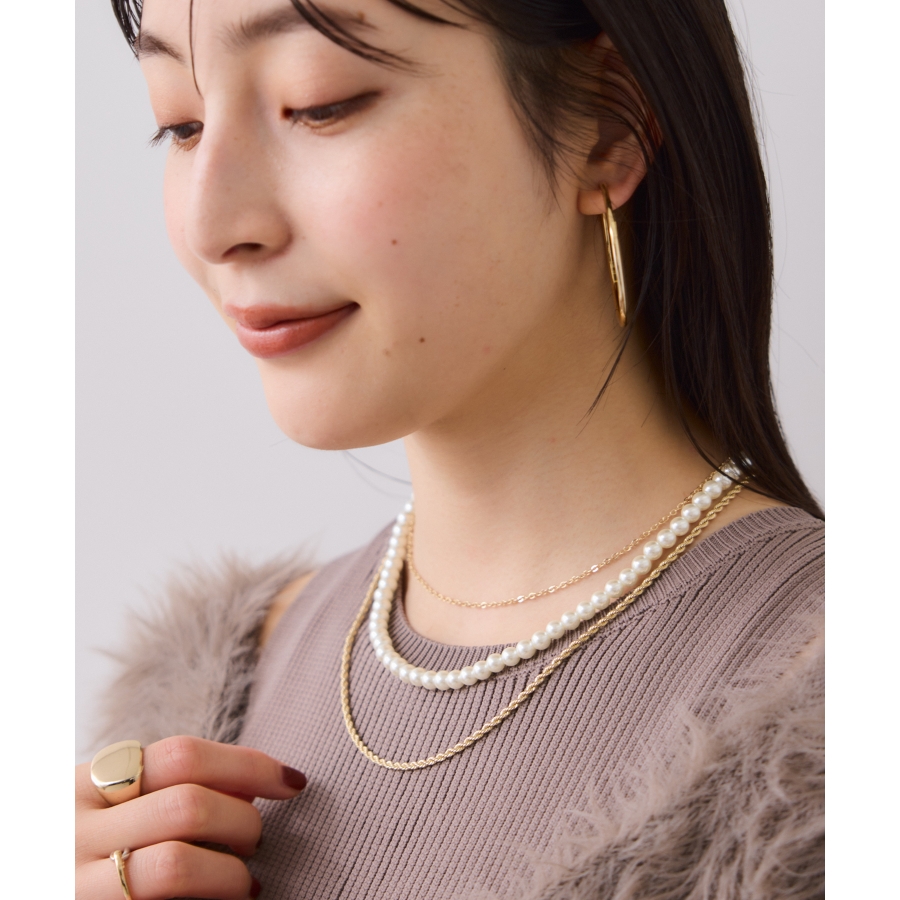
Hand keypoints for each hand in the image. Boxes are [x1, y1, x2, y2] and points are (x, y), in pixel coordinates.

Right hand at [76, 735, 306, 898]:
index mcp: (85, 786)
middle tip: (257, 841)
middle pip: (187, 807)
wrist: (20, 880)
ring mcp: (74, 889)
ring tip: (244, 884)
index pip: (182, 756)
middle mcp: (73, 832)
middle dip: (243, 822)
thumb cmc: (72, 849)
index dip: (248, 765)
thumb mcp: (99, 808)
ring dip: (231, 875)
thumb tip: (251, 785)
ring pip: (175, 867)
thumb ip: (157, 791)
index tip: (292, 782)